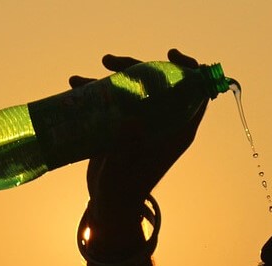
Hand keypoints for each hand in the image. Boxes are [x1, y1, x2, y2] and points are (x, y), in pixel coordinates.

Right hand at [69, 49, 205, 215]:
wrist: (109, 203)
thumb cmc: (122, 190)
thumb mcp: (125, 168)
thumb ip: (129, 147)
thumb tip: (132, 121)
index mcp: (177, 131)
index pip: (196, 94)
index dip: (190, 70)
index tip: (170, 55)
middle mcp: (164, 122)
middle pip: (161, 82)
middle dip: (137, 66)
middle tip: (110, 62)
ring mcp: (143, 122)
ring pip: (137, 86)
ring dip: (112, 74)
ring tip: (81, 78)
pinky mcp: (124, 124)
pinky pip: (116, 98)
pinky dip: (97, 88)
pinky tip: (75, 85)